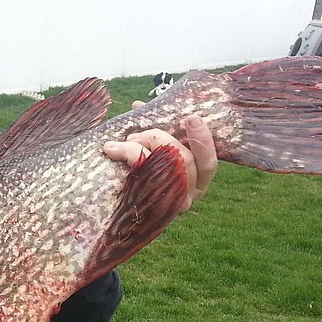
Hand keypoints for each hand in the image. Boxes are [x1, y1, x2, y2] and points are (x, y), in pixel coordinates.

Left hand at [102, 110, 216, 212]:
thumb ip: (156, 132)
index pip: (209, 162)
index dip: (202, 139)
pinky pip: (139, 177)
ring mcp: (168, 204)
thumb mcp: (158, 153)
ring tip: (120, 143)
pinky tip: (112, 151)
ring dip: (137, 148)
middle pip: (183, 160)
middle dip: (158, 138)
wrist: (122, 215)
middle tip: (136, 133)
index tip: (190, 117)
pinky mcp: (146, 207)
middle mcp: (188, 194)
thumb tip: (139, 105)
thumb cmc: (144, 176)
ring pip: (161, 167)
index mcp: (199, 179)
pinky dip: (127, 157)